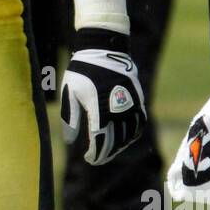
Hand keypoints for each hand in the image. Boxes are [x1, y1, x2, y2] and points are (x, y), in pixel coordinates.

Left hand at [60, 28, 146, 165]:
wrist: (104, 50)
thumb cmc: (82, 71)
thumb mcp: (70, 93)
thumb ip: (70, 118)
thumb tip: (70, 141)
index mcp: (99, 108)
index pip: (99, 139)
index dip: (95, 153)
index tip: (88, 158)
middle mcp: (118, 109)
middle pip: (114, 140)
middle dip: (105, 153)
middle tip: (97, 159)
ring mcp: (130, 104)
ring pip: (128, 134)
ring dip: (119, 146)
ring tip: (108, 151)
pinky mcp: (138, 100)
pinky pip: (139, 123)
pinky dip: (132, 134)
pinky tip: (123, 139)